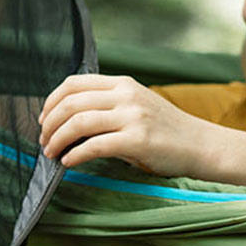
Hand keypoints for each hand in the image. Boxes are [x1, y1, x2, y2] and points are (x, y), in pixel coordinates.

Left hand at [38, 74, 210, 175]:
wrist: (201, 145)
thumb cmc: (165, 130)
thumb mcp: (136, 106)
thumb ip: (107, 105)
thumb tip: (66, 120)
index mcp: (123, 83)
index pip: (74, 83)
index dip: (51, 101)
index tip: (43, 119)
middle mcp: (126, 95)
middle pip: (71, 102)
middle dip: (50, 123)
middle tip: (44, 141)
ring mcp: (133, 116)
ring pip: (79, 122)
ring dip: (58, 139)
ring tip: (51, 153)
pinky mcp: (137, 140)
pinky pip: (95, 145)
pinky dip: (75, 155)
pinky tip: (69, 162)